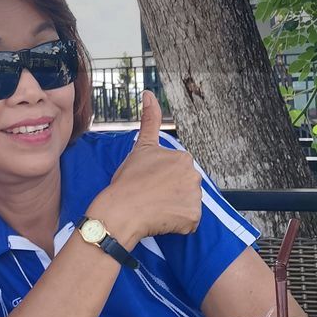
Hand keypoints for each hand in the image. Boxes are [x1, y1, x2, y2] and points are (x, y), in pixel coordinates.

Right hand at [92, 91, 202, 244]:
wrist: (121, 210)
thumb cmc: (127, 180)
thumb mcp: (141, 148)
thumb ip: (150, 120)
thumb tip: (148, 92)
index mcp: (183, 158)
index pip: (177, 172)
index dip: (161, 180)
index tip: (148, 183)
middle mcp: (193, 175)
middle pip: (185, 188)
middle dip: (171, 193)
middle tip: (151, 196)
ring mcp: (195, 197)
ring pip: (187, 205)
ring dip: (174, 209)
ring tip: (155, 208)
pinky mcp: (193, 217)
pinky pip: (189, 223)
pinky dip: (177, 224)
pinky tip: (162, 219)